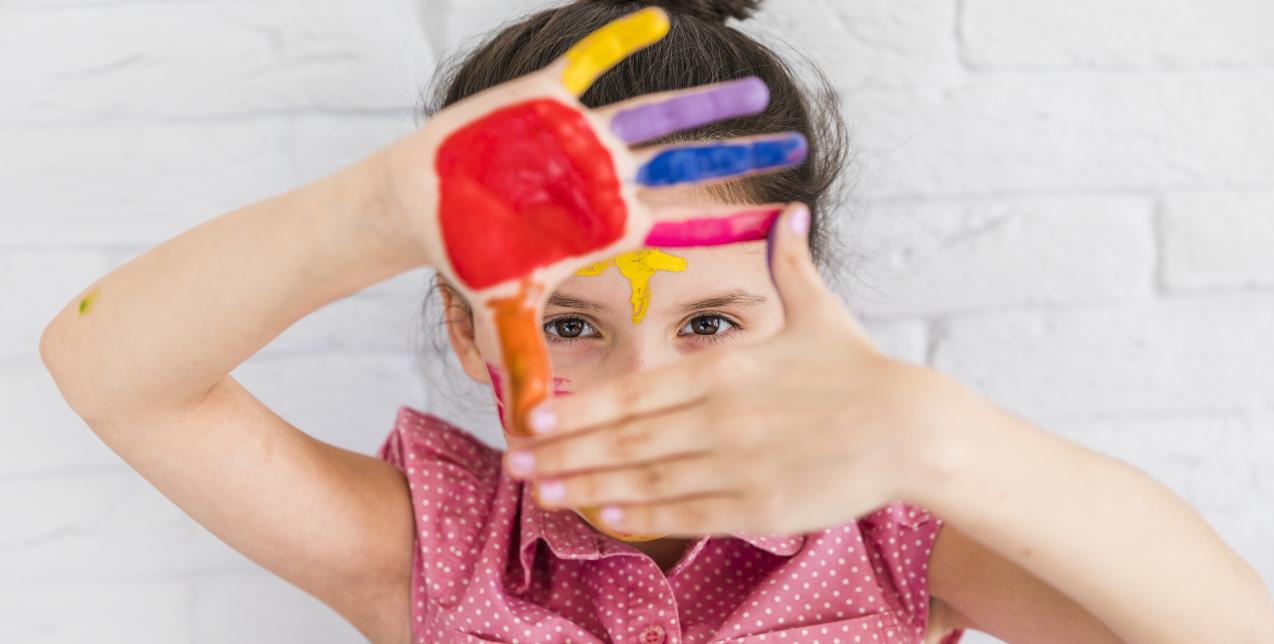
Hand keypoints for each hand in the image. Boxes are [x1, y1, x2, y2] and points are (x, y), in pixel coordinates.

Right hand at [378, 7, 807, 436]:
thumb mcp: (502, 311)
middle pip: (687, 165)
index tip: (785, 219)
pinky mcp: (546, 99)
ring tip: (754, 90)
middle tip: (798, 144)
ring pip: (654, 115)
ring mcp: (583, 136)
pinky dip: (619, 44)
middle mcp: (606, 178)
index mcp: (607, 224)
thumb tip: (533, 432)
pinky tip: (659, 20)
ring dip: (702, 102)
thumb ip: (524, 363)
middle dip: (740, 153)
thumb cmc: (468, 253)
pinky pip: (590, 65)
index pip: (681, 226)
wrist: (421, 202)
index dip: (731, 224)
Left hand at [502, 204, 964, 536]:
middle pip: (625, 438)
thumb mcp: (819, 309)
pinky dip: (644, 516)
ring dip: (588, 487)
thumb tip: (791, 212)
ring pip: (646, 479)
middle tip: (511, 462)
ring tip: (543, 493)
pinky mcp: (759, 506)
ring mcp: (736, 465)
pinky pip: (688, 514)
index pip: (633, 392)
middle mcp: (718, 418)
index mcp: (723, 370)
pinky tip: (607, 516)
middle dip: (563, 452)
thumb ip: (790, 264)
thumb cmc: (859, 368)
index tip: (531, 417)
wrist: (912, 427)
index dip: (576, 408)